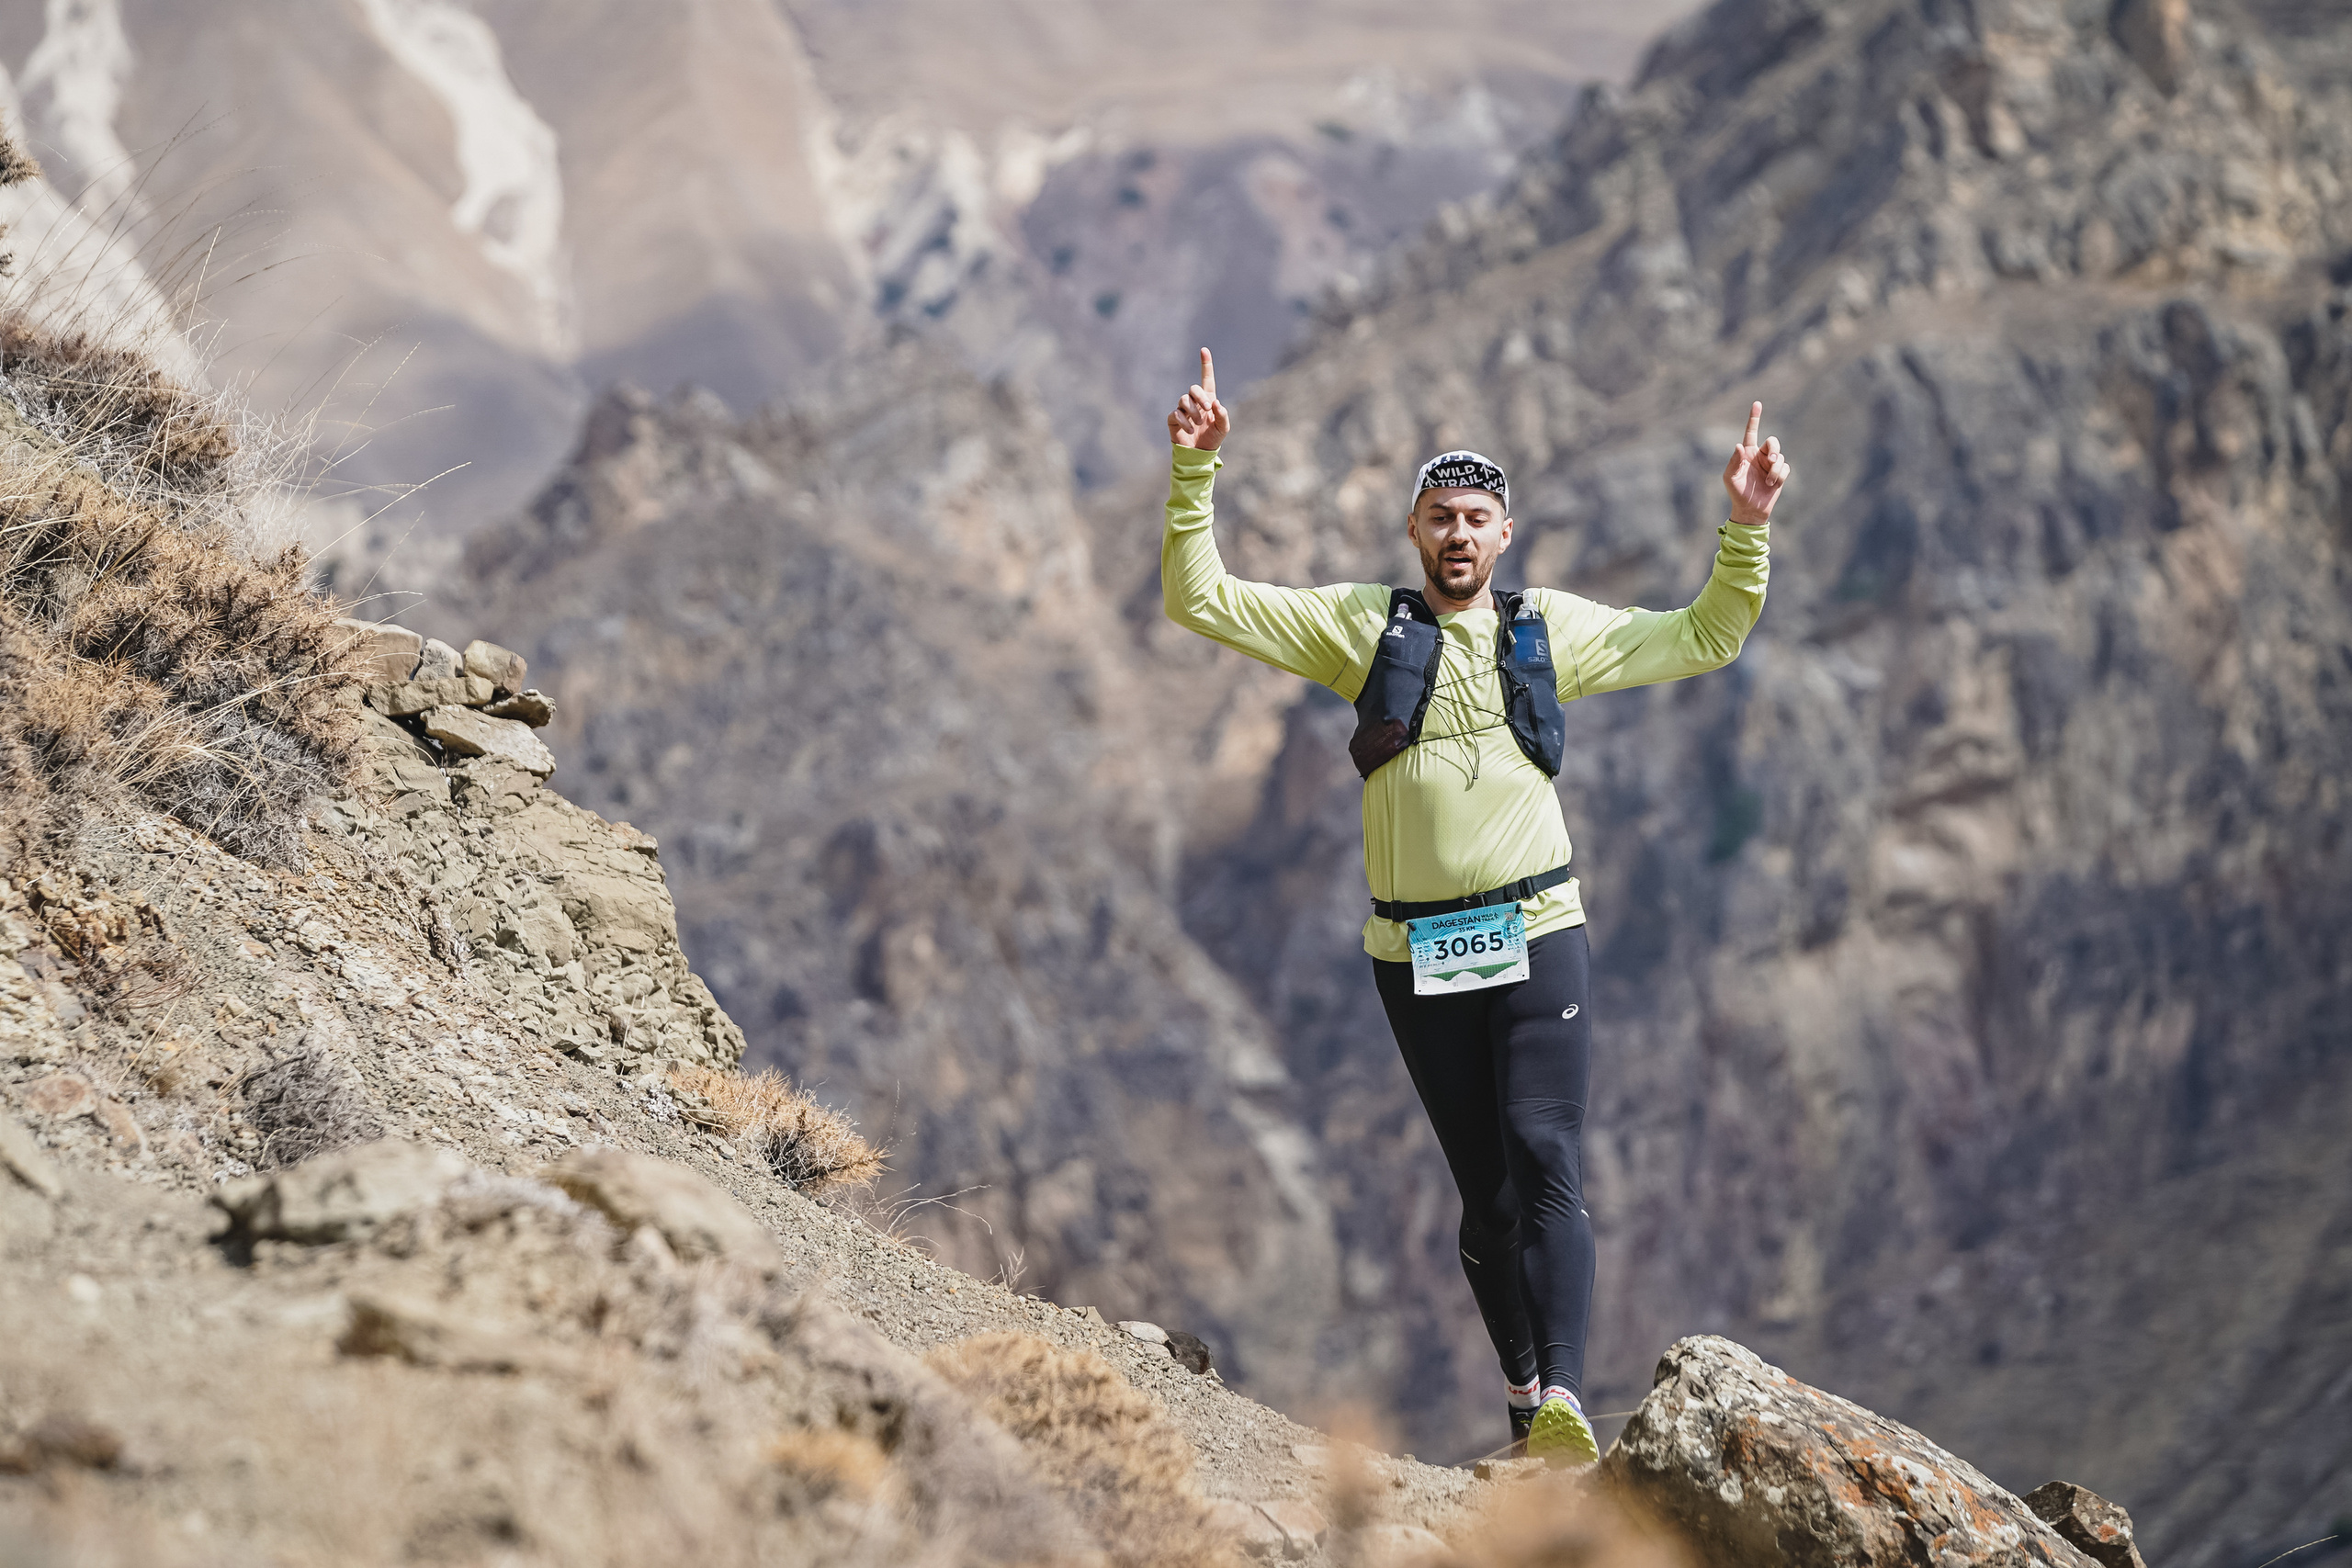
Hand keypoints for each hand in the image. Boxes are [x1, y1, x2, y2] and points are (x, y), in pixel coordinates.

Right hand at [1167, 347, 1230, 451]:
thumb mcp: (1223, 428)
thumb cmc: (1213, 439)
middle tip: (1207, 409)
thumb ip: (1222, 414)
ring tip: (1198, 424)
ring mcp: (1183, 410)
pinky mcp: (1173, 419)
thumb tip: (1215, 402)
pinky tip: (1190, 430)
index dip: (1205, 364)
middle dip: (1200, 397)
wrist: (1200, 455)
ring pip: (1184, 400)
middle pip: (1193, 388)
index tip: (1204, 350)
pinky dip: (1184, 421)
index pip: (1206, 379)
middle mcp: (1194, 402)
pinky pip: (1176, 413)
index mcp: (1208, 400)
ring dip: (1193, 411)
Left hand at [1722, 401, 1790, 524]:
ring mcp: (1771, 465)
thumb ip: (1734, 461)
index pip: (1751, 432)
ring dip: (1775, 470)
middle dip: (1774, 449)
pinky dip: (1780, 476)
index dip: (1754, 418)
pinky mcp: (1780, 474)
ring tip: (1768, 482)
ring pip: (1780, 457)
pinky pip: (1786, 468)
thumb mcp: (1730, 477)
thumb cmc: (1737, 492)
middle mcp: (1760, 456)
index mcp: (1747, 453)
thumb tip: (1739, 445)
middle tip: (1770, 461)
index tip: (1757, 404)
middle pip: (1773, 441)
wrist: (1750, 509)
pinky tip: (1772, 485)